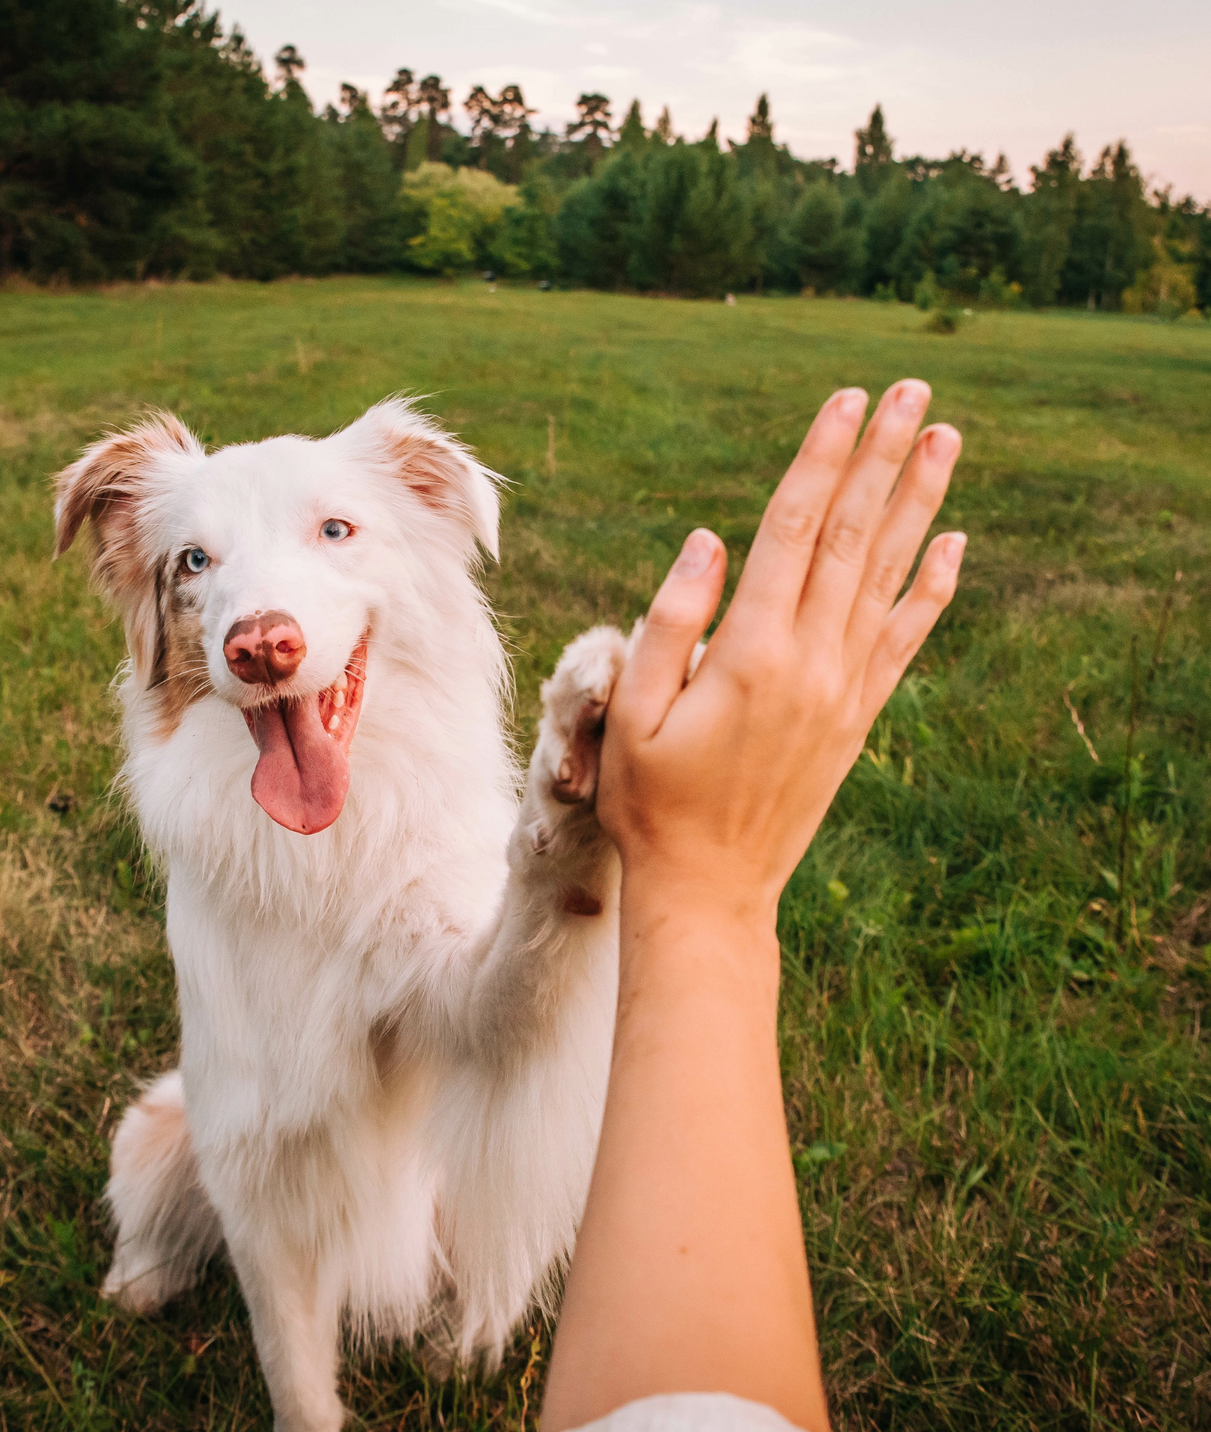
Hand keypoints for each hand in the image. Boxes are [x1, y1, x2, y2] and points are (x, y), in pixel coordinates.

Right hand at [597, 380, 963, 929]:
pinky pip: (904, 639)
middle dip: (882, 457)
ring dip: (918, 503)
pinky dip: (931, 589)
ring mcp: (843, 690)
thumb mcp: (630, 713)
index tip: (847, 400)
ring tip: (945, 438)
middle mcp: (811, 662)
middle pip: (852, 537)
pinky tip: (953, 545)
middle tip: (913, 390)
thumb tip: (709, 540)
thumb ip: (667, 622)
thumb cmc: (651, 802)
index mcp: (750, 653)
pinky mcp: (858, 716)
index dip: (821, 459)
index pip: (792, 530)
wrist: (711, 888)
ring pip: (887, 576)